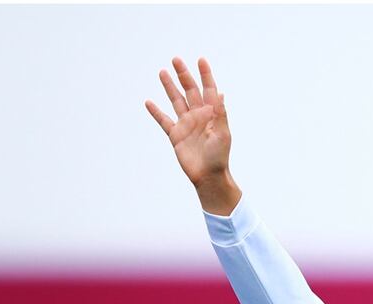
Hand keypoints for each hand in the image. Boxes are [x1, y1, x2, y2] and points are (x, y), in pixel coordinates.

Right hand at [145, 57, 240, 213]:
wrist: (208, 176)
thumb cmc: (219, 156)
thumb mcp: (223, 133)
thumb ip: (220, 113)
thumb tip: (220, 92)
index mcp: (212, 114)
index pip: (209, 90)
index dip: (206, 75)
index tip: (201, 60)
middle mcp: (199, 116)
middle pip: (190, 91)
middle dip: (184, 75)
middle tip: (176, 59)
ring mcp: (186, 124)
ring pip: (176, 101)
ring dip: (170, 87)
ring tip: (163, 72)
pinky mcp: (175, 135)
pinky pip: (163, 120)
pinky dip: (156, 111)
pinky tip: (149, 102)